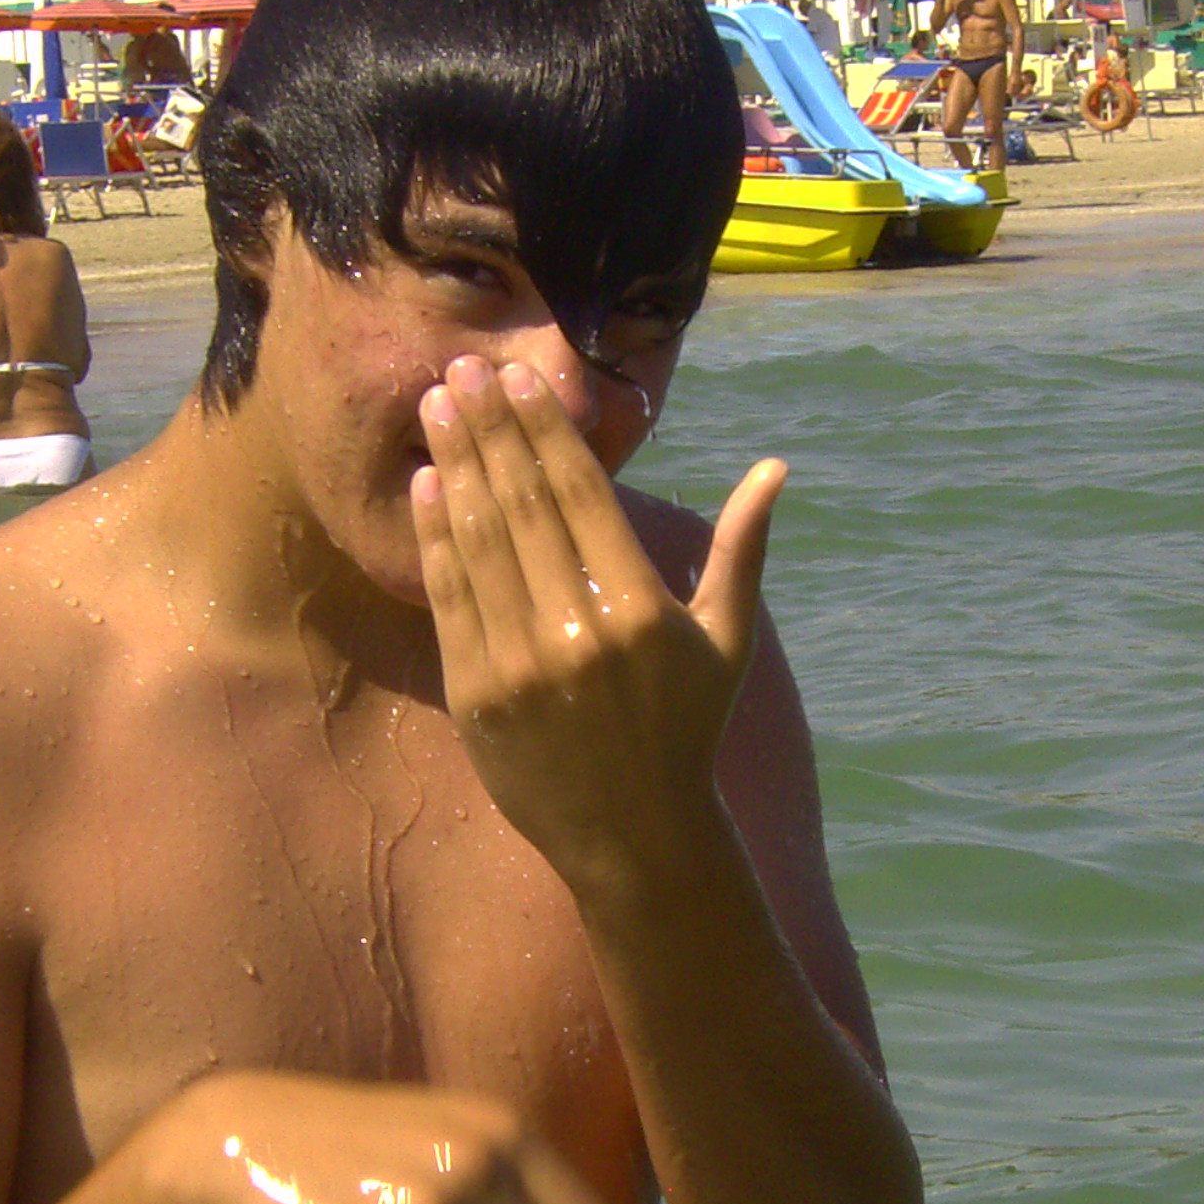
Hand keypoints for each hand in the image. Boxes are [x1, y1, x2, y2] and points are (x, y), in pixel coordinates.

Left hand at [409, 356, 782, 894]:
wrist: (633, 835)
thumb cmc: (687, 729)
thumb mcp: (726, 641)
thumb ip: (742, 550)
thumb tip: (775, 469)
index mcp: (638, 608)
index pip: (579, 493)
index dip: (542, 428)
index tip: (516, 378)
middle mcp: (575, 629)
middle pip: (521, 502)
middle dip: (488, 427)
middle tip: (461, 368)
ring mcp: (520, 662)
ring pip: (478, 540)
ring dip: (454, 464)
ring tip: (436, 406)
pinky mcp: (476, 693)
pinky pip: (451, 597)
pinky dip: (435, 537)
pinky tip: (428, 487)